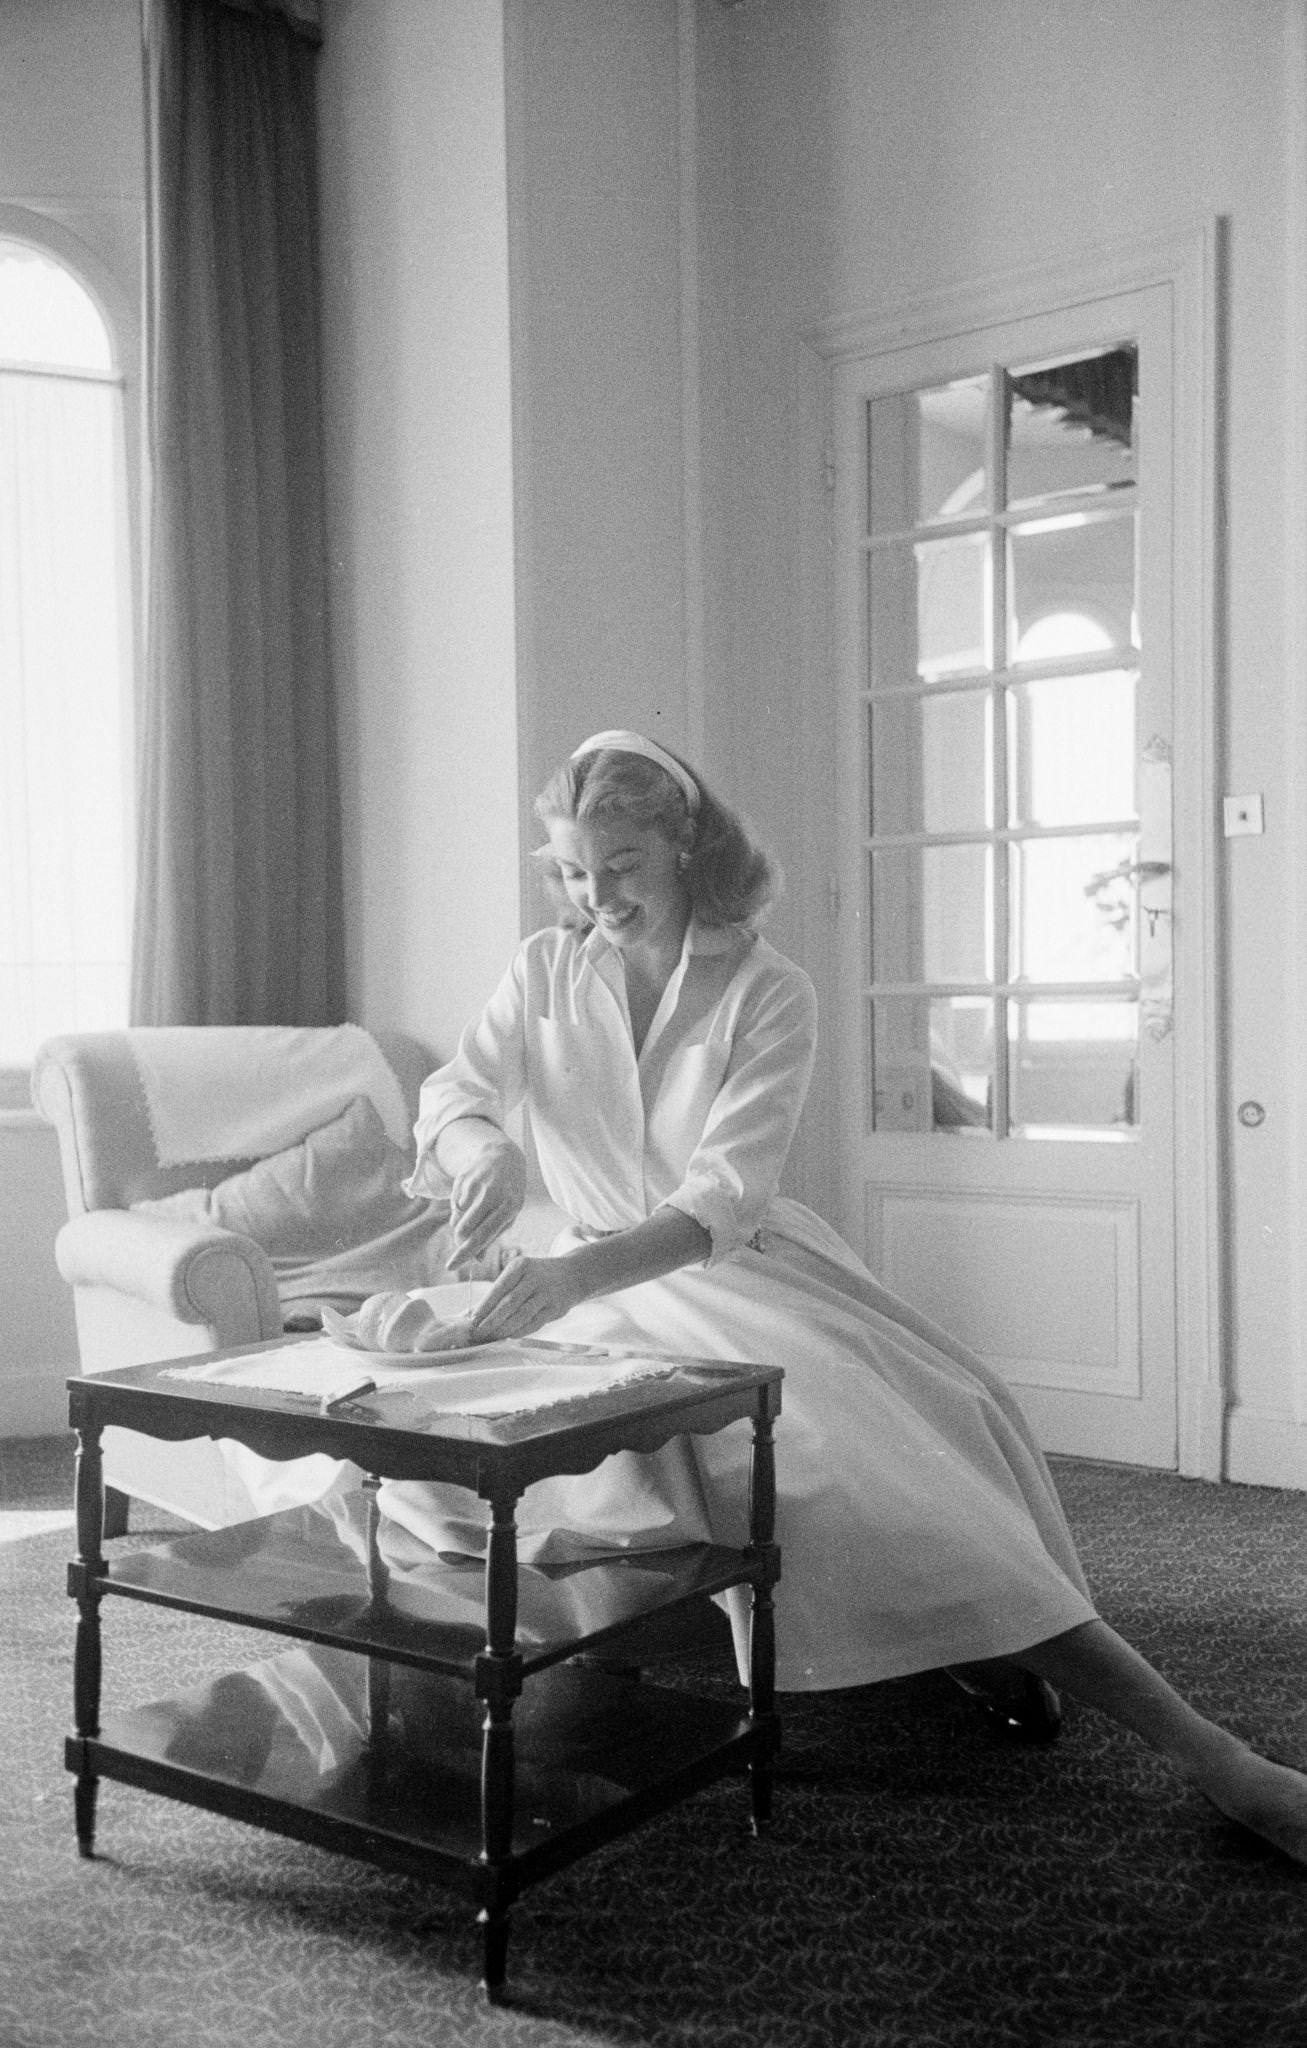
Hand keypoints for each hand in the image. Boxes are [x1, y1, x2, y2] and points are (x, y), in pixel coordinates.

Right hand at [445, 1138, 525, 1269]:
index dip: (466, 1252)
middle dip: (459, 1242)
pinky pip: (454, 1206)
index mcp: (508, 1206)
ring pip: (457, 1218)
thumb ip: (494, 1235)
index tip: (452, 1266)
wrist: (502, 1156)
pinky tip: (471, 1202)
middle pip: (465, 1228)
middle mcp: (491, 1194)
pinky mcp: (462, 1179)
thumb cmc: (509, 1192)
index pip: (483, 1235)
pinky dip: (459, 1211)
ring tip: (473, 1218)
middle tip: (462, 1246)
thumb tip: (478, 1258)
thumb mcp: (510, 1213)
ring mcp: (475, 1185)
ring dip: (460, 1226)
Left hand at [468, 1253, 585, 1341]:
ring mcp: (547, 1293)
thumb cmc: (537, 1276)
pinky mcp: (556, 1307)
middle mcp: (534, 1278)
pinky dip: (521, 1330)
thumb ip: (501, 1290)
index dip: (484, 1306)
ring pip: (521, 1314)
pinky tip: (510, 1336)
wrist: (573, 1274)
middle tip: (478, 1332)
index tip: (472, 1319)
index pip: (498, 1288)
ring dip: (504, 1328)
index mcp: (520, 1266)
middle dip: (491, 1320)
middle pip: (509, 1303)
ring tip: (491, 1336)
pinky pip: (535, 1322)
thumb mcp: (521, 1272)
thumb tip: (475, 1313)